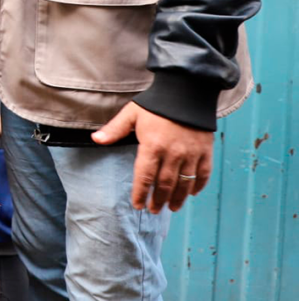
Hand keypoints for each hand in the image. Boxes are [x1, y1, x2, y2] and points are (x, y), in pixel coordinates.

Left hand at [92, 102, 213, 212]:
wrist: (187, 90)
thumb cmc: (156, 103)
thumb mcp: (132, 113)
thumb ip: (114, 129)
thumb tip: (95, 139)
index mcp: (152, 146)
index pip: (144, 176)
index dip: (141, 193)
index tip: (138, 205)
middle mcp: (172, 153)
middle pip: (165, 184)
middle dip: (159, 200)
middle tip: (153, 210)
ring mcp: (191, 153)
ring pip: (184, 183)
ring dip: (178, 198)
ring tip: (172, 208)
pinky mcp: (205, 151)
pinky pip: (203, 173)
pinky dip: (197, 185)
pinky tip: (191, 193)